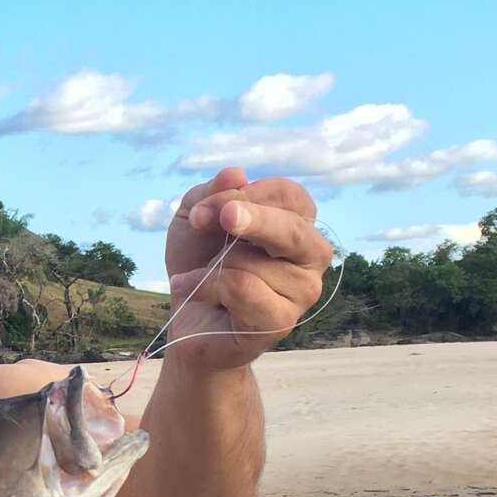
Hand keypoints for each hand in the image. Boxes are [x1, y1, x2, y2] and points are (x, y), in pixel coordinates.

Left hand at [162, 167, 331, 368]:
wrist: (186, 318)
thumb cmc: (199, 264)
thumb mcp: (194, 219)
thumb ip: (211, 193)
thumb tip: (236, 174)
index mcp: (296, 224)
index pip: (290, 195)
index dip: (247, 194)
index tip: (205, 209)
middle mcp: (310, 256)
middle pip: (292, 228)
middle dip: (251, 218)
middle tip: (222, 218)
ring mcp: (303, 291)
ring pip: (255, 262)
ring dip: (215, 265)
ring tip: (202, 276)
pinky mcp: (281, 321)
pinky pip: (243, 289)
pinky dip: (207, 285)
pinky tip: (192, 291)